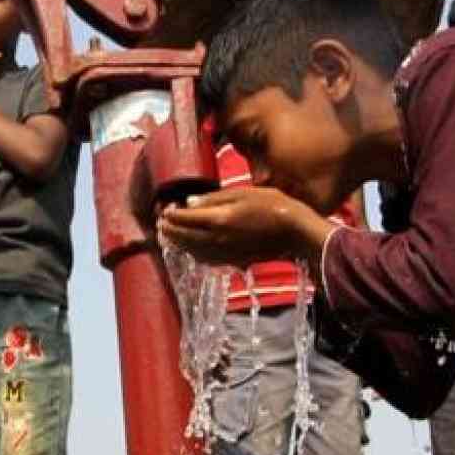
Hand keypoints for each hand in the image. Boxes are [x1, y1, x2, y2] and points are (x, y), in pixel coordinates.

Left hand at [155, 187, 330, 265]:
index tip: (164, 210)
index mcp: (217, 219)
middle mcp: (216, 239)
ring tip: (170, 237)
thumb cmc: (272, 206)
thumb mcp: (242, 193)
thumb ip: (213, 199)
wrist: (294, 232)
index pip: (183, 219)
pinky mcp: (232, 260)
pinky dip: (193, 254)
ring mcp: (224, 253)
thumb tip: (189, 203)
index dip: (170, 215)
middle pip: (183, 237)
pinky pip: (205, 259)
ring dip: (178, 244)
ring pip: (192, 251)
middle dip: (169, 231)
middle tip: (160, 225)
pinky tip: (192, 250)